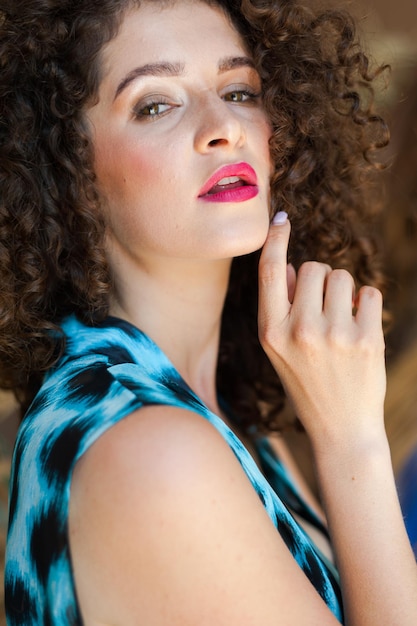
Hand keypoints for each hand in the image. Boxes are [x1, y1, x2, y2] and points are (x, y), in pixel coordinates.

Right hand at [258, 213, 385, 447]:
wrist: (341, 427)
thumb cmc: (307, 383)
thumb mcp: (279, 350)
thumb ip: (280, 307)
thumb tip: (288, 266)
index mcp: (270, 331)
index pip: (269, 272)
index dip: (274, 240)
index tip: (280, 218)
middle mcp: (299, 330)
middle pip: (312, 268)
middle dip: (319, 279)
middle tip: (322, 308)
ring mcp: (334, 335)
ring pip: (341, 276)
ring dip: (342, 291)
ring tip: (341, 322)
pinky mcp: (366, 339)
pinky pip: (368, 292)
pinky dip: (365, 304)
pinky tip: (359, 328)